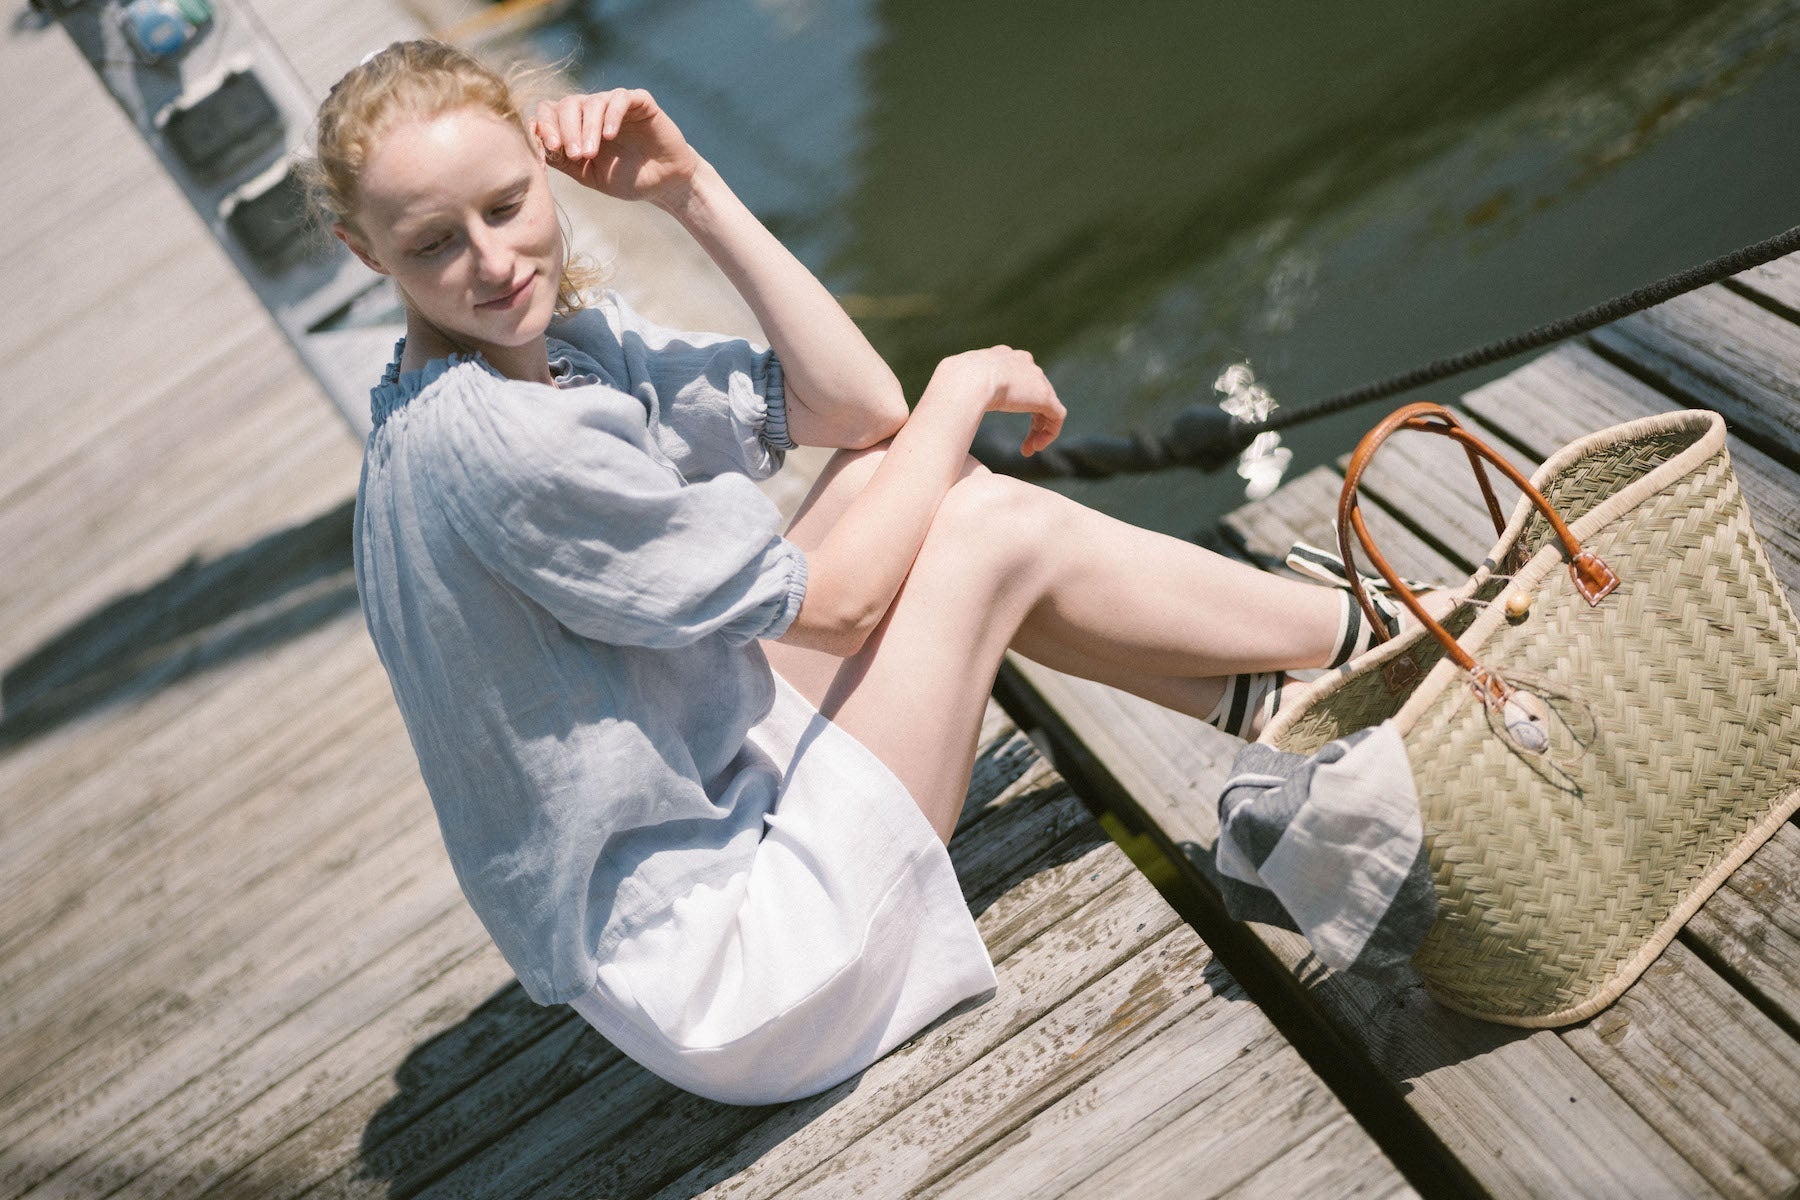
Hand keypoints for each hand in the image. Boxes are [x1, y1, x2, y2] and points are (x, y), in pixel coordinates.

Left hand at [531, 88, 700, 203]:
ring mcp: (615, 103)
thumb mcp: (586, 174)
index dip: (544, 127)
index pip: (549, 112)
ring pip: (592, 102)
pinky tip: (610, 135)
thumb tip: (534, 146)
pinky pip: (620, 99)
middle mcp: (592, 109)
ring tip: (591, 153)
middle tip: (575, 155)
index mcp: (575, 124)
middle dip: (566, 130)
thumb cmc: (625, 179)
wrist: (663, 184)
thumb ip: (560, 160)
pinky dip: (611, 115)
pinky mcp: (640, 101)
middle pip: (567, 104)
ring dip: (587, 128)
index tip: (550, 149)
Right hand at [928, 346, 1065, 455]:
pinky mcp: (1045, 396)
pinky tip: (1034, 448)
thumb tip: (939, 409)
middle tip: (1023, 440)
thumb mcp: (950, 386)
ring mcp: (1036, 378)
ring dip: (1038, 430)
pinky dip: (1048, 434)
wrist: (965, 381)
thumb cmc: (950, 387)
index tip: (1002, 415)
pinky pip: (1056, 416)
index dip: (1014, 398)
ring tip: (1029, 449)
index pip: (1016, 375)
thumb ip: (955, 394)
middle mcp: (1021, 362)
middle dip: (1031, 416)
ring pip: (1047, 405)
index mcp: (1000, 356)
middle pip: (1035, 390)